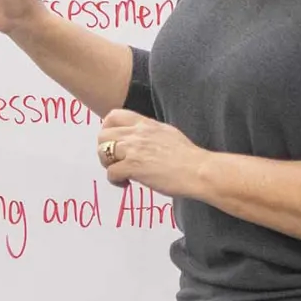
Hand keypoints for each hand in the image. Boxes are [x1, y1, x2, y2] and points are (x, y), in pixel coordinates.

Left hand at [97, 110, 211, 197]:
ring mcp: (133, 150)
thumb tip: (141, 139)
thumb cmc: (188, 157)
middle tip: (115, 161)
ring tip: (121, 173)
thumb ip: (150, 133)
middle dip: (104, 150)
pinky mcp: (133, 167)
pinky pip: (110, 173)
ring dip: (108, 165)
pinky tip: (126, 184)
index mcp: (145, 123)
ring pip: (102, 152)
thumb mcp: (168, 133)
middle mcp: (137, 133)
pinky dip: (115, 181)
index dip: (107, 129)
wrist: (198, 170)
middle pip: (102, 135)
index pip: (113, 116)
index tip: (114, 142)